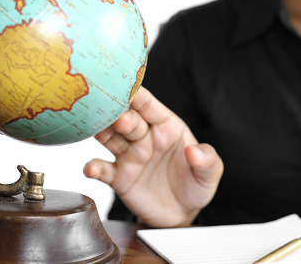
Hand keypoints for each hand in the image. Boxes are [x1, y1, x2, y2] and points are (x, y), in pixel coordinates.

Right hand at [84, 87, 223, 227]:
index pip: (150, 106)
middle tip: (119, 118)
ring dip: (103, 134)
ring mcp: (129, 156)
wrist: (180, 215)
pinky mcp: (119, 177)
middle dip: (122, 116)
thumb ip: (207, 159)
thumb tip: (194, 152)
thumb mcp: (210, 173)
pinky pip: (103, 170)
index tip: (127, 86)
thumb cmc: (195, 185)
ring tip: (97, 132)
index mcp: (166, 127)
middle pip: (129, 121)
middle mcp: (145, 137)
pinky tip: (90, 169)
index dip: (138, 95)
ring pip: (111, 139)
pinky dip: (94, 168)